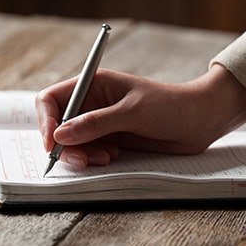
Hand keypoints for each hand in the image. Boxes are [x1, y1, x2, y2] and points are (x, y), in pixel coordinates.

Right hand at [35, 65, 245, 167]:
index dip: (46, 120)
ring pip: (72, 142)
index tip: (53, 143)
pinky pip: (88, 151)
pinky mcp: (110, 139)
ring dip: (81, 154)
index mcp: (93, 84)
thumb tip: (60, 134)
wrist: (199, 120)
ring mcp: (100, 122)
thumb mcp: (132, 112)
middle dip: (65, 145)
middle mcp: (92, 103)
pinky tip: (112, 157)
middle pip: (59, 125)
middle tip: (82, 161)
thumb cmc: (169, 105)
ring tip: (106, 158)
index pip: (52, 99)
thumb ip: (96, 123)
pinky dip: (93, 158)